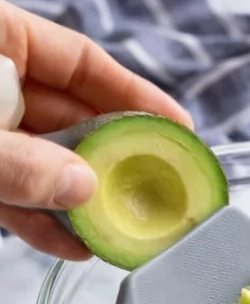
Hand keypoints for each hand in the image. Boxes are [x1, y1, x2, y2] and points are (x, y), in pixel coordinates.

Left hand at [0, 0, 190, 258]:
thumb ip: (19, 161)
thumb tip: (83, 187)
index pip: (82, 61)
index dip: (134, 93)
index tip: (178, 124)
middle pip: (68, 114)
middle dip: (109, 155)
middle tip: (154, 187)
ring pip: (40, 157)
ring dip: (77, 195)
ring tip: (120, 227)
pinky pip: (8, 187)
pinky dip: (36, 215)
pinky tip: (70, 242)